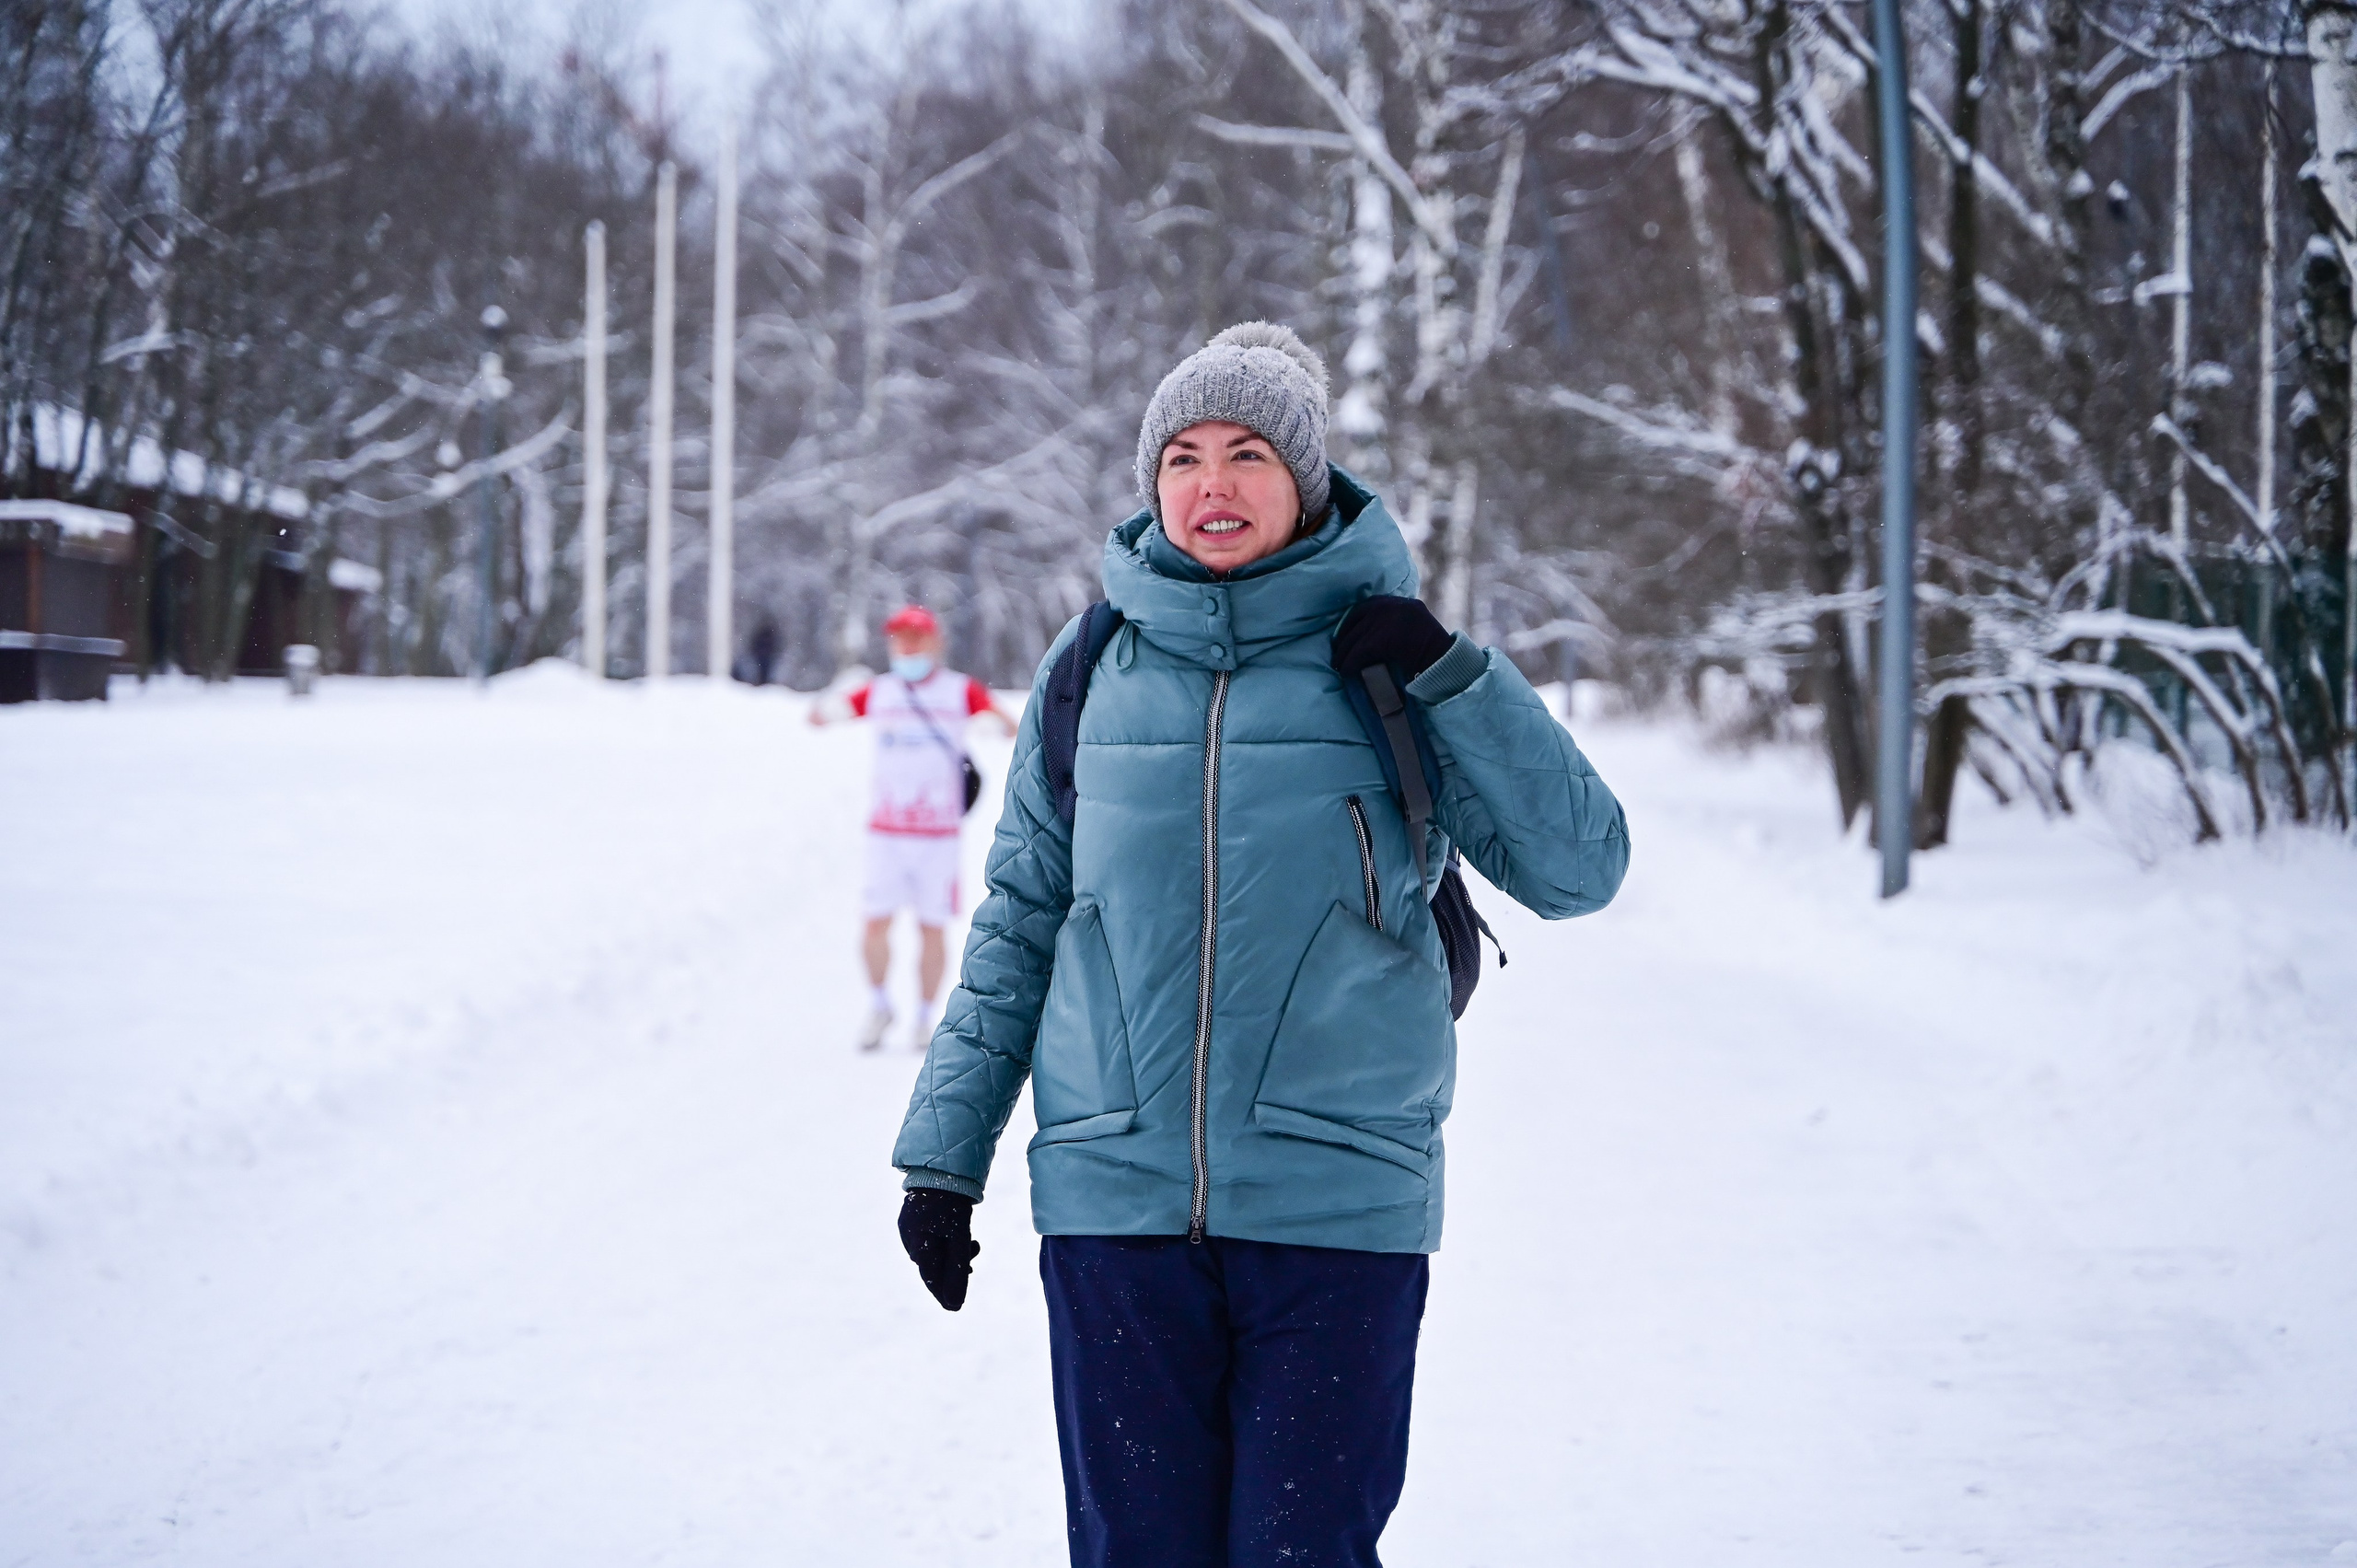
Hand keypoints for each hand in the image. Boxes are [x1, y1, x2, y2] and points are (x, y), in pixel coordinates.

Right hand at [899, 1188, 979, 1310]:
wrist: (943, 1168)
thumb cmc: (951, 1203)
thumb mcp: (959, 1238)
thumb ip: (957, 1272)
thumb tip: (954, 1306)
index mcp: (917, 1246)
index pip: (931, 1280)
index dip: (944, 1294)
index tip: (956, 1308)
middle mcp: (908, 1239)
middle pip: (932, 1265)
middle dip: (953, 1268)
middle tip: (972, 1261)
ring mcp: (909, 1228)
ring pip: (933, 1251)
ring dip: (952, 1253)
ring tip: (972, 1244)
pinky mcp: (914, 1217)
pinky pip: (930, 1238)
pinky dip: (945, 1241)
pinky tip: (960, 1235)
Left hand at [1331, 595, 1453, 680]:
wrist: (1445, 662)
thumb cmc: (1433, 651)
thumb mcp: (1414, 626)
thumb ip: (1396, 624)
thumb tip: (1371, 635)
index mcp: (1400, 602)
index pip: (1366, 607)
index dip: (1352, 623)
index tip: (1345, 635)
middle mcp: (1391, 605)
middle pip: (1357, 621)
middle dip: (1345, 638)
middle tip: (1338, 652)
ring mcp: (1386, 620)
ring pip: (1355, 638)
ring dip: (1344, 654)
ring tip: (1339, 665)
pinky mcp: (1381, 638)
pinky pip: (1358, 652)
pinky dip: (1350, 663)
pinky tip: (1346, 671)